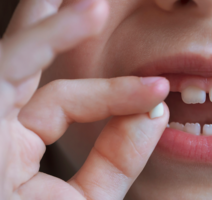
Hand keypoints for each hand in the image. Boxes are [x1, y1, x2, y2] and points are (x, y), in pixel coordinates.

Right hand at [0, 0, 169, 198]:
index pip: (65, 103)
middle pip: (29, 63)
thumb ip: (118, 157)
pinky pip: (7, 66)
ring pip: (16, 57)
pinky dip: (44, 40)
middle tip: (90, 2)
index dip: (115, 94)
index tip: (159, 92)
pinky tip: (86, 11)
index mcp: (13, 145)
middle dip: (55, 27)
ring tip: (91, 1)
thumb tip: (156, 111)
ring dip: (50, 22)